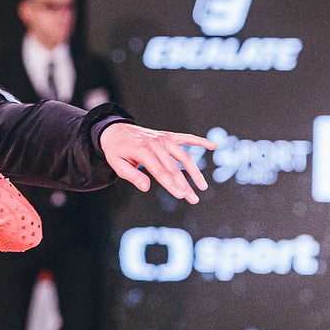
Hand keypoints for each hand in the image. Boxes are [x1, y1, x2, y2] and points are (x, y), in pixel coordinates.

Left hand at [99, 122, 216, 203]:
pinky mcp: (168, 136)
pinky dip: (200, 141)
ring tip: (203, 186)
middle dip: (185, 185)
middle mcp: (156, 144)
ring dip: (195, 171)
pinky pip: (186, 138)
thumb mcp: (118, 164)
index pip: (160, 172)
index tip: (181, 195)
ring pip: (184, 156)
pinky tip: (212, 146)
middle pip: (174, 168)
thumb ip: (132, 176)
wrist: (116, 130)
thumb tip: (146, 187)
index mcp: (143, 151)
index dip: (171, 185)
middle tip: (194, 200)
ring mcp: (163, 139)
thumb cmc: (117, 150)